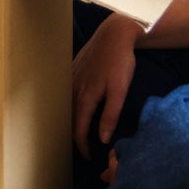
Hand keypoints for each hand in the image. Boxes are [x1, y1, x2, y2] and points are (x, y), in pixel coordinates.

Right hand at [72, 12, 143, 156]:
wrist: (115, 32)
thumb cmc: (120, 61)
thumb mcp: (120, 90)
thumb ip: (110, 115)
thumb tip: (101, 138)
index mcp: (85, 97)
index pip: (78, 130)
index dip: (82, 146)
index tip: (90, 157)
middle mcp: (74, 89)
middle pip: (70, 120)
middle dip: (76, 136)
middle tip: (86, 148)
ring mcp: (72, 77)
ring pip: (68, 107)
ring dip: (73, 121)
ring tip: (82, 131)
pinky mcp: (74, 69)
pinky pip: (68, 93)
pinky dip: (72, 106)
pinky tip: (79, 107)